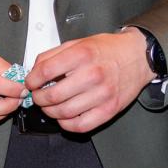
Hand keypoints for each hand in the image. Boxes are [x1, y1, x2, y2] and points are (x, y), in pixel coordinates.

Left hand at [26, 28, 149, 132]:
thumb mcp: (78, 42)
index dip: (32, 79)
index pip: (46, 71)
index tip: (30, 82)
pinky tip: (63, 116)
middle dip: (38, 98)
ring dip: (50, 112)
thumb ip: (53, 54)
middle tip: (37, 96)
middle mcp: (92, 74)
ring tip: (49, 106)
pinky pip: (81, 125)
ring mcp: (102, 94)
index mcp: (82, 54)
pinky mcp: (110, 110)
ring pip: (64, 112)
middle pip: (53, 95)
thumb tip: (34, 70)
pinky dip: (66, 124)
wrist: (137, 57)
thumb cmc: (107, 50)